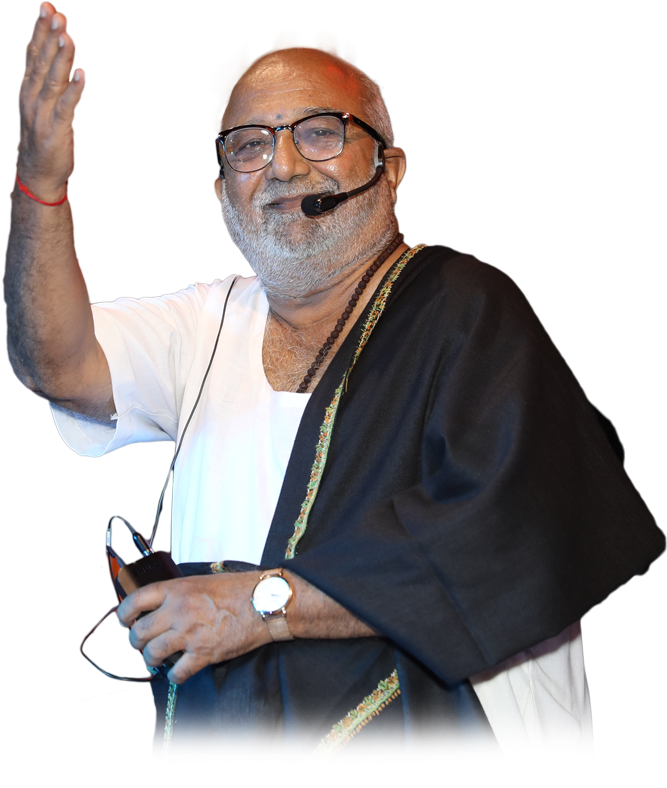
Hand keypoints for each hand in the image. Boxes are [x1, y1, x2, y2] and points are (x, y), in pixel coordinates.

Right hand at [16, 3, 85, 199]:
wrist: (37, 173)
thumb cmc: (42, 135)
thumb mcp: (39, 103)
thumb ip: (45, 79)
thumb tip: (53, 50)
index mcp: (28, 87)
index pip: (33, 53)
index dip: (40, 30)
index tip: (47, 7)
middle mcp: (32, 96)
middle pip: (42, 62)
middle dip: (49, 36)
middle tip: (56, 13)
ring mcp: (43, 113)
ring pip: (53, 80)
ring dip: (61, 58)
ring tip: (68, 36)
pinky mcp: (57, 129)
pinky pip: (66, 106)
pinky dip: (74, 90)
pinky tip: (82, 76)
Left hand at [116, 573, 272, 684]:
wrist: (264, 603)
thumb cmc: (239, 589)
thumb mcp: (204, 581)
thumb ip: (182, 593)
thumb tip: (166, 606)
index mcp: (178, 589)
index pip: (137, 600)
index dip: (124, 613)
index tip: (124, 620)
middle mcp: (179, 611)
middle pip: (140, 632)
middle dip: (136, 641)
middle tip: (142, 644)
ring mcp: (190, 634)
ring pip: (153, 653)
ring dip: (152, 659)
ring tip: (158, 658)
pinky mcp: (204, 653)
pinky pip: (178, 673)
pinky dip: (175, 676)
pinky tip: (179, 672)